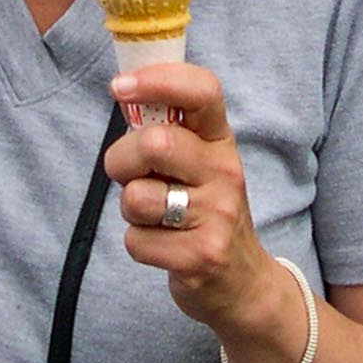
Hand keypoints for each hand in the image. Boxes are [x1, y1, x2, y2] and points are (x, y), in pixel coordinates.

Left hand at [105, 62, 286, 333]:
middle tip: (128, 175)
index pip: (201, 91)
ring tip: (154, 217)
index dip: (157, 80)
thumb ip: (168, 130)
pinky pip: (136, 241)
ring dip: (130, 209)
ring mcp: (216, 215)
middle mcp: (225, 172)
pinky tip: (164, 247)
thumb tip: (123, 91)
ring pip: (137, 197)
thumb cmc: (204, 210)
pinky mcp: (200, 256)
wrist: (243, 283)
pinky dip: (138, 245)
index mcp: (220, 140)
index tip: (119, 86)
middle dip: (121, 160)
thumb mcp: (199, 163)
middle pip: (155, 143)